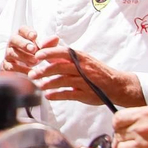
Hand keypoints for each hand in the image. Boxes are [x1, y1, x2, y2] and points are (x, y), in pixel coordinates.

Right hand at [2, 26, 46, 73]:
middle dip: (24, 44)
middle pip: (14, 39)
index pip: (22, 29)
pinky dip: (20, 70)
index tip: (35, 36)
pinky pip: (11, 67)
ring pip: (12, 53)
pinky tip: (30, 72)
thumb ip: (48, 43)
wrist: (22, 67)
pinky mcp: (6, 65)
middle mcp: (12, 43)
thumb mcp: (42, 48)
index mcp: (21, 35)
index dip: (28, 32)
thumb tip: (56, 38)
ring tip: (35, 62)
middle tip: (33, 49)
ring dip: (24, 57)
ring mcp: (8, 54)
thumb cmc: (33, 53)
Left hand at [27, 42, 143, 106]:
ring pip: (62, 81)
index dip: (49, 53)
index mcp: (81, 57)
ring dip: (48, 84)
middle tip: (32, 74)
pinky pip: (69, 94)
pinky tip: (49, 96)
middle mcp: (82, 68)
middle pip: (59, 67)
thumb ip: (66, 59)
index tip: (37, 55)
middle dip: (44, 71)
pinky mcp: (86, 94)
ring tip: (39, 86)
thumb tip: (47, 55)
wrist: (116, 85)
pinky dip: (57, 95)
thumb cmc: (96, 71)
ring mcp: (84, 81)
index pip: (62, 52)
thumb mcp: (83, 61)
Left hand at [114, 107, 147, 147]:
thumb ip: (147, 119)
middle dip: (124, 141)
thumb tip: (132, 126)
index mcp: (146, 114)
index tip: (124, 132)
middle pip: (117, 136)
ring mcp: (143, 146)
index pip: (118, 119)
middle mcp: (141, 129)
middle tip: (134, 146)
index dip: (120, 127)